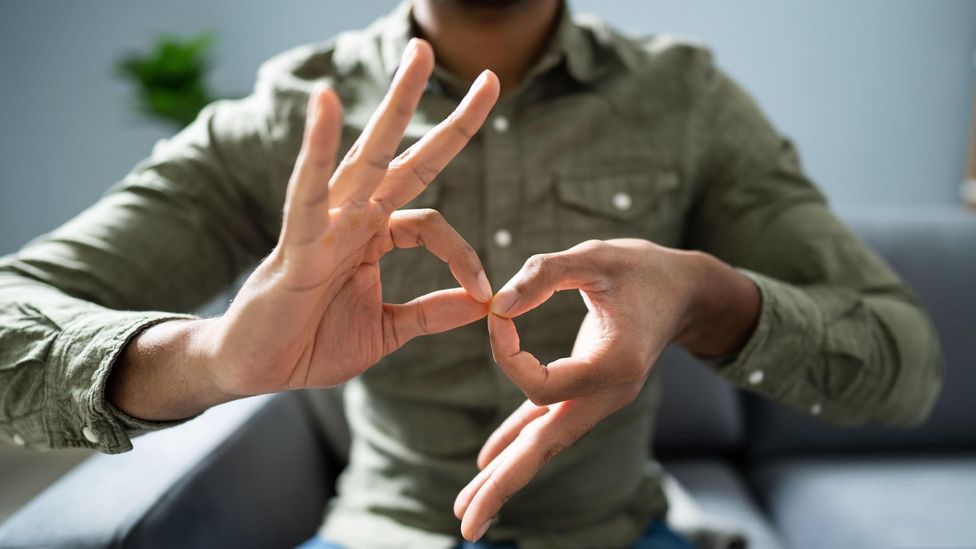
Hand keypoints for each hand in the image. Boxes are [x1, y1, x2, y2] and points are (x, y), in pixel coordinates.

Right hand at [109, 39, 500, 419]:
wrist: (255, 370)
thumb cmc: (311, 344)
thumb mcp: (388, 330)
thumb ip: (433, 313)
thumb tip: (483, 303)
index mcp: (372, 236)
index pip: (431, 222)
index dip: (465, 255)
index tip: (485, 292)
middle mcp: (351, 219)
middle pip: (403, 156)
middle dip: (441, 114)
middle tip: (486, 75)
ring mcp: (323, 226)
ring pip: (365, 156)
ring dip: (395, 105)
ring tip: (420, 54)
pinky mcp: (295, 246)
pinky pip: (307, 192)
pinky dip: (315, 149)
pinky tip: (324, 102)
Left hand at [453, 239, 759, 540]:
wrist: (686, 291)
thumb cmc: (644, 269)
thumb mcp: (596, 258)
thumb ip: (545, 274)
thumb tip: (496, 305)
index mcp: (614, 366)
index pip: (541, 384)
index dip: (506, 352)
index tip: (496, 311)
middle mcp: (606, 394)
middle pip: (546, 450)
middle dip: (504, 487)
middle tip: (465, 527)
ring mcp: (598, 400)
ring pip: (544, 446)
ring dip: (505, 478)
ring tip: (468, 512)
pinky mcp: (587, 392)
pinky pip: (545, 425)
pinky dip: (516, 444)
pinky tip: (488, 465)